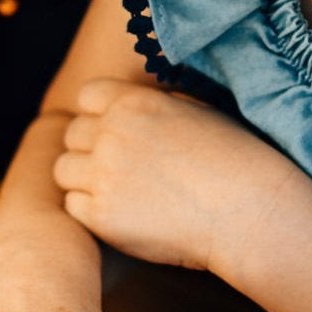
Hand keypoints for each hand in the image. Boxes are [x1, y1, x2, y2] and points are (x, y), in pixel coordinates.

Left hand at [55, 79, 298, 272]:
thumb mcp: (194, 110)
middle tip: (121, 169)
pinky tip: (123, 214)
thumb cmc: (234, 160)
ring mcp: (103, 175)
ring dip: (84, 179)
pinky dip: (91, 211)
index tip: (116, 132)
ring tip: (118, 192)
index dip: (98, 114)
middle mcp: (112, 133)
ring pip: (64, 171)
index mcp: (134, 101)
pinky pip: (73, 207)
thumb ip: (154, 105)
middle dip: (90, 149)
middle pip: (72, 134)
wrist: (248, 210)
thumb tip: (132, 103)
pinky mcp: (102, 216)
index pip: (87, 96)